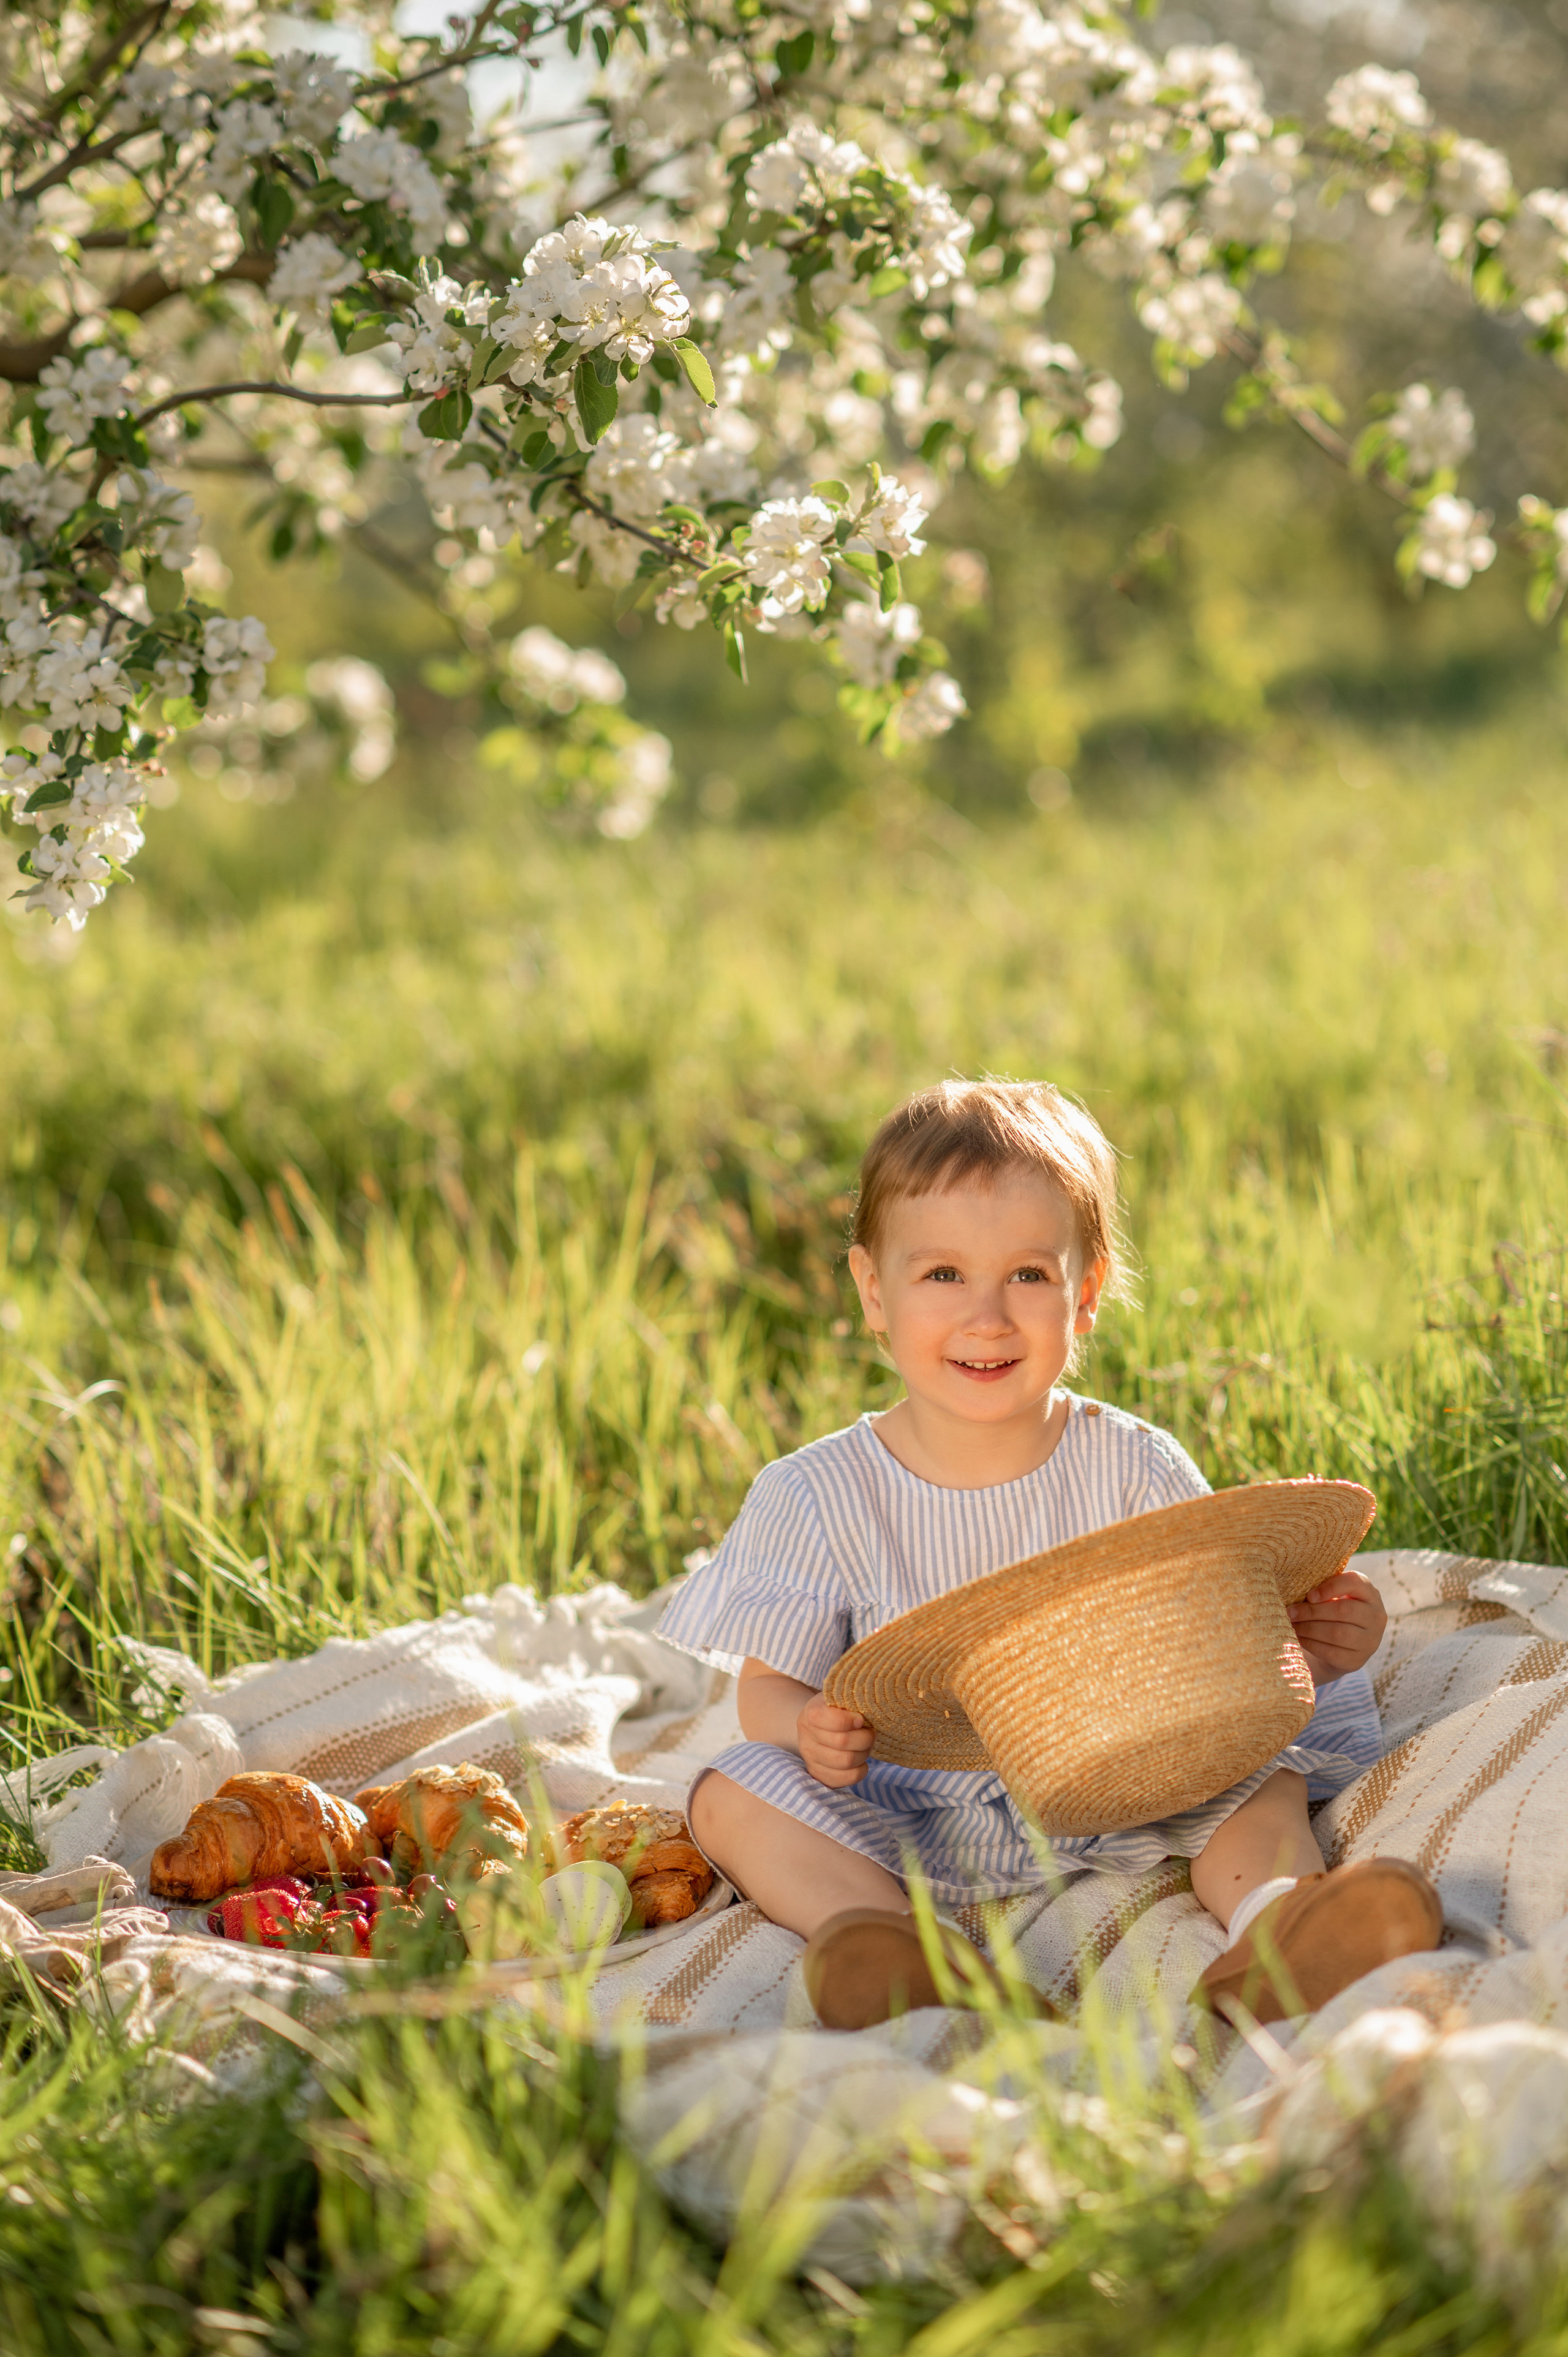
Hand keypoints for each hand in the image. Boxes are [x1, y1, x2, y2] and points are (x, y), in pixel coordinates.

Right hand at [797, 1693, 875, 1787]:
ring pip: (846, 1761)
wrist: (816, 1727)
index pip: (836, 1721)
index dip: (852, 1721)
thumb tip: (863, 1718)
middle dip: (865, 1738)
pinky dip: (860, 1770)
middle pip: (843, 1742)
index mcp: (811, 1713)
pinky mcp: (819, 1775)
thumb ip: (850, 1704)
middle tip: (870, 1733)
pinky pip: (846, 1778)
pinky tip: (860, 1761)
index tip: (861, 1719)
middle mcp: (806, 1737)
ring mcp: (810, 1759)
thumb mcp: (839, 1699)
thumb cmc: (834, 1711)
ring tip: (865, 1747)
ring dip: (864, 1754)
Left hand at [1287, 1569, 1386, 1684]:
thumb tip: (1295, 1592)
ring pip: (1337, 1633)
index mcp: (1369, 1593)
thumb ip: (1322, 1590)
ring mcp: (1370, 1641)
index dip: (1330, 1587)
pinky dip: (1311, 1644)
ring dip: (1309, 1628)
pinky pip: (1332, 1652)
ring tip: (1292, 1624)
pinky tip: (1299, 1638)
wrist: (1344, 1645)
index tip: (1309, 1595)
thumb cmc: (1334, 1610)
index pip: (1354, 1583)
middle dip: (1312, 1611)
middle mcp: (1376, 1617)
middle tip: (1291, 1612)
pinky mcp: (1357, 1661)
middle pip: (1343, 1611)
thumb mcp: (1333, 1596)